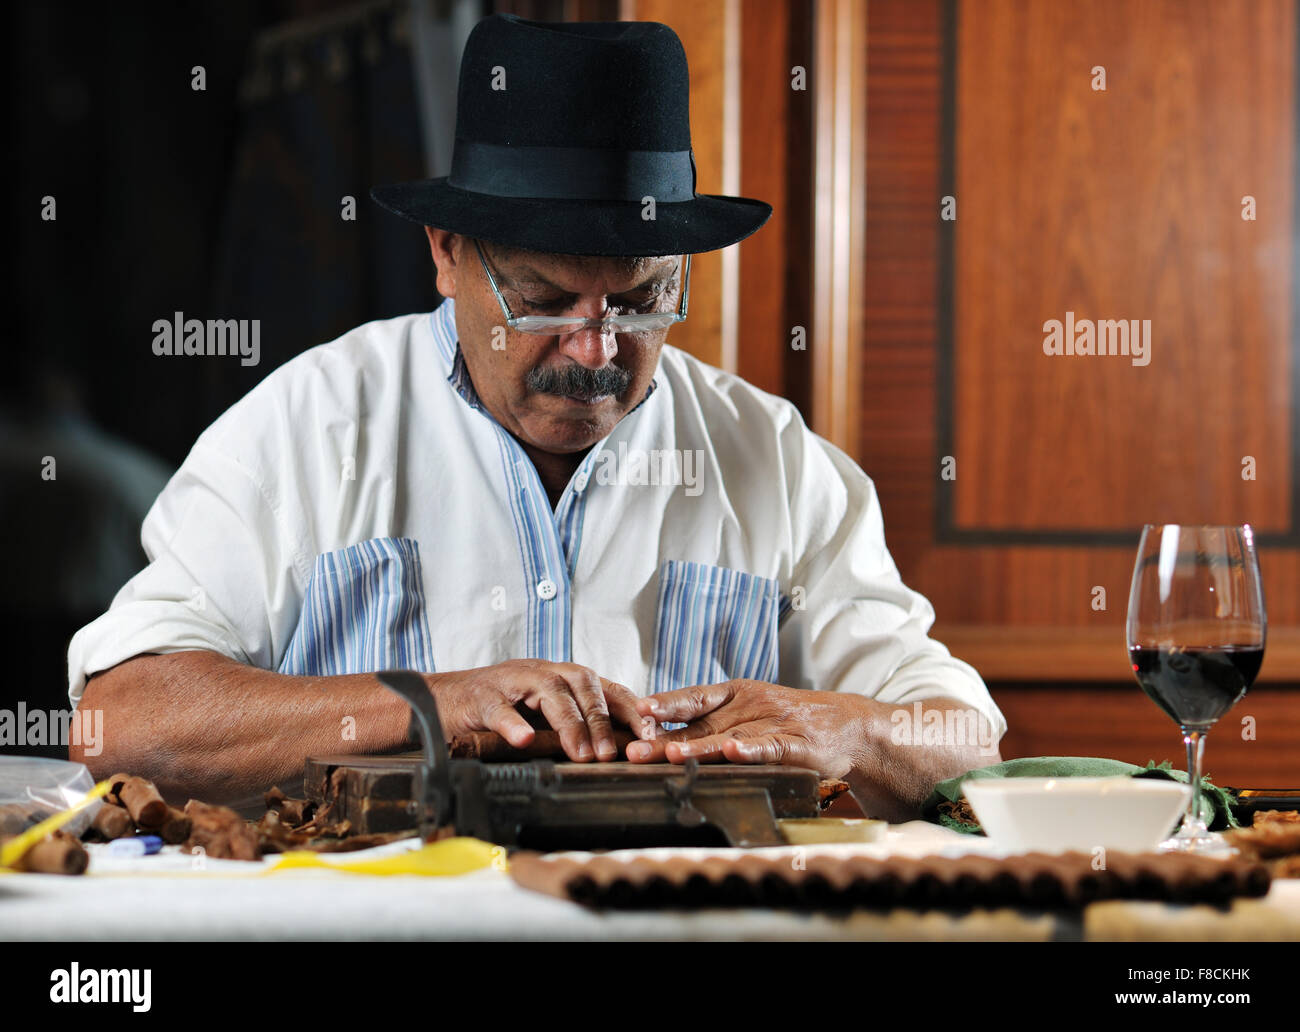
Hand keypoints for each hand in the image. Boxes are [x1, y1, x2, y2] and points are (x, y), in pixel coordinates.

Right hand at [429, 660, 655, 761]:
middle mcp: (541, 672)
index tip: (650, 735)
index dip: (630, 709)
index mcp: (561, 677)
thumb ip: (576, 722)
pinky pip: (500, 708)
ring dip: (569, 723)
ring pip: (548, 692)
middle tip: (611, 753)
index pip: (606, 687)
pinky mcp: (481, 697)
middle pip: (581, 684)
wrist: (443, 699)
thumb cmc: (500, 708)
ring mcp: (511, 681)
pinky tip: (524, 739)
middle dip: (601, 718)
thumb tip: (620, 749)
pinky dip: (514, 723)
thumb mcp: (543, 713)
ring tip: (580, 753)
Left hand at [626, 679, 869, 777]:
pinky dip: (751, 751)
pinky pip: (770, 748)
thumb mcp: (749, 715)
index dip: (665, 704)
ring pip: (728, 737)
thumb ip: (712, 725)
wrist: (848, 726)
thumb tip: (661, 739)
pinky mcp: (796, 744)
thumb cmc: (790, 722)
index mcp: (735, 696)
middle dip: (664, 739)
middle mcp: (749, 706)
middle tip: (632, 752)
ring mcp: (772, 724)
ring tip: (669, 756)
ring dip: (698, 748)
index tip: (637, 710)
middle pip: (700, 725)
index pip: (693, 697)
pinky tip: (732, 753)